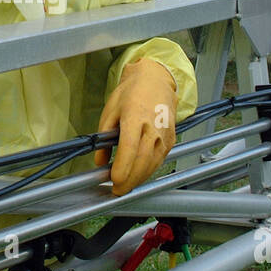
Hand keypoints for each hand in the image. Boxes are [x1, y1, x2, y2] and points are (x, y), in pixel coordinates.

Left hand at [94, 58, 176, 196]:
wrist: (156, 81)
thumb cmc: (132, 93)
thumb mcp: (110, 111)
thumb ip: (104, 138)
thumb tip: (99, 161)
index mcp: (135, 116)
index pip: (130, 148)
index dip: (122, 168)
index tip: (113, 179)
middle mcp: (153, 126)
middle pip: (143, 160)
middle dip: (130, 180)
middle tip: (117, 190)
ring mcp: (165, 134)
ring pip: (153, 164)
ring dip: (139, 179)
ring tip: (125, 186)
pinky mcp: (171, 140)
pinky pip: (160, 160)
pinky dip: (148, 171)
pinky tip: (138, 176)